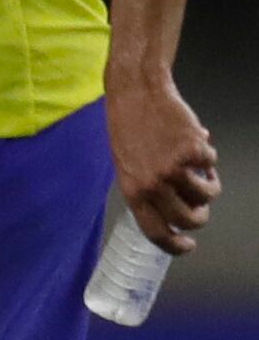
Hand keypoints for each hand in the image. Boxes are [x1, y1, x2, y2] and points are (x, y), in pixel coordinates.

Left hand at [114, 74, 220, 251]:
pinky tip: (194, 143)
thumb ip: (147, 189)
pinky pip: (213, 165)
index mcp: (133, 192)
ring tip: (198, 170)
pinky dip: (208, 156)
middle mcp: (153, 185)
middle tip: (200, 204)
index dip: (175, 245)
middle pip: (190, 219)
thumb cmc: (130, 128)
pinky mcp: (194, 151)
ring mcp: (175, 169)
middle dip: (200, 215)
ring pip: (208, 195)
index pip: (156, 232)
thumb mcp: (128, 165)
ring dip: (209, 185)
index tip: (188, 245)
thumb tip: (173, 210)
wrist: (137, 94)